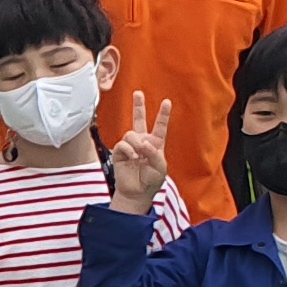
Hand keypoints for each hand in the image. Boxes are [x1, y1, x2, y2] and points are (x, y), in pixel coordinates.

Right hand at [106, 98, 172, 212]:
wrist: (136, 192)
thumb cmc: (151, 181)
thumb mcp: (160, 167)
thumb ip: (154, 153)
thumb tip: (142, 143)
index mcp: (156, 144)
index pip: (160, 126)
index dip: (163, 114)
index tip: (167, 102)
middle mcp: (142, 142)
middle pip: (139, 120)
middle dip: (138, 106)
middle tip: (137, 93)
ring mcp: (131, 146)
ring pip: (131, 133)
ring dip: (135, 143)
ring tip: (138, 155)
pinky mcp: (119, 152)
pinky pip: (122, 144)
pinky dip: (128, 150)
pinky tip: (132, 158)